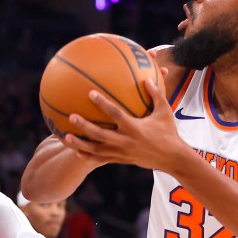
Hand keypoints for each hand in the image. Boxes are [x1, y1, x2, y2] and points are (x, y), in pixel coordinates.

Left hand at [62, 75, 187, 172]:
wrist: (172, 159)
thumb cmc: (169, 132)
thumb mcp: (165, 112)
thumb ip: (156, 94)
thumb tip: (148, 77)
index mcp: (135, 128)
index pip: (116, 114)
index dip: (103, 104)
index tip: (90, 93)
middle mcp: (126, 141)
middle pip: (100, 134)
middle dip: (85, 126)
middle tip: (71, 116)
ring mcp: (122, 153)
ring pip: (96, 150)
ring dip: (80, 144)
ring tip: (65, 137)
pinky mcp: (121, 160)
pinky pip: (101, 158)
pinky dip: (88, 155)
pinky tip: (76, 152)